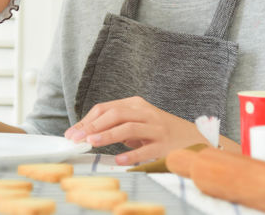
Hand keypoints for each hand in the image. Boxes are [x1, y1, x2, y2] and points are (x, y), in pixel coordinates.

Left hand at [64, 96, 205, 164]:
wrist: (192, 138)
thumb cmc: (159, 131)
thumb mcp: (137, 122)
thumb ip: (116, 124)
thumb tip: (87, 133)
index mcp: (135, 104)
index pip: (106, 108)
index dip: (87, 120)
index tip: (72, 133)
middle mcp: (145, 113)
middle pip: (115, 115)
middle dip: (93, 126)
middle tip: (77, 139)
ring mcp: (156, 128)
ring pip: (129, 127)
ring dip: (108, 135)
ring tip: (92, 143)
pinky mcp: (165, 144)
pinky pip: (146, 148)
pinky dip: (132, 154)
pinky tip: (119, 159)